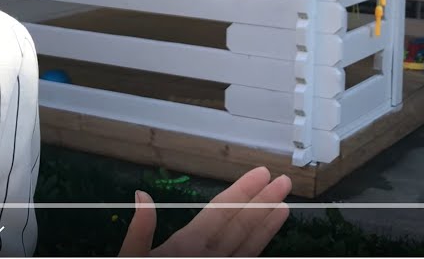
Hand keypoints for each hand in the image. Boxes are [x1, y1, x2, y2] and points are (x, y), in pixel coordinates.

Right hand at [117, 166, 291, 256]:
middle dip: (262, 202)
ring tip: (284, 207)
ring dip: (267, 226)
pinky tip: (264, 238)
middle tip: (284, 182)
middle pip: (240, 227)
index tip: (262, 174)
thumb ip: (139, 231)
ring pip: (249, 248)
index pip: (221, 213)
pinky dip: (257, 249)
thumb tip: (142, 195)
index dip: (243, 191)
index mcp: (185, 249)